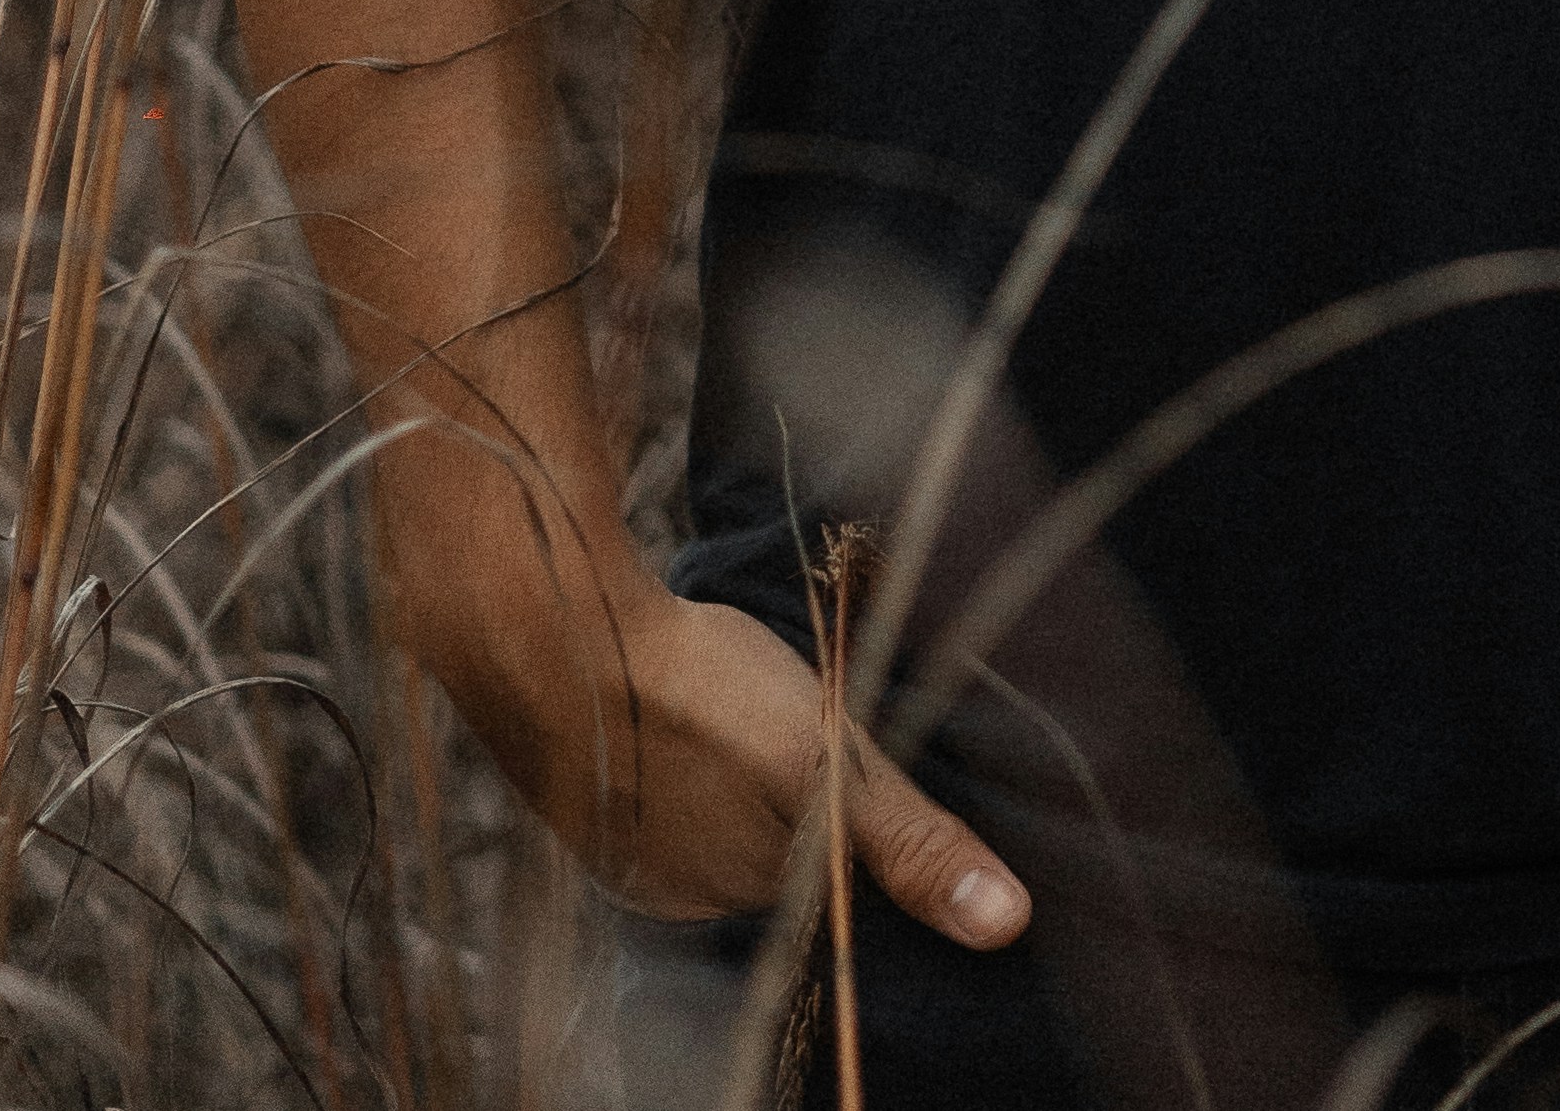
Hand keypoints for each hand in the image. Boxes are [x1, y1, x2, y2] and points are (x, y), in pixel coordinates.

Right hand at [422, 560, 1029, 949]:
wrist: (550, 633)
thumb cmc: (698, 695)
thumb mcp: (828, 763)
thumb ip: (909, 843)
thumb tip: (1010, 926)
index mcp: (740, 895)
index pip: (822, 870)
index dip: (845, 808)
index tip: (846, 750)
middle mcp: (675, 893)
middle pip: (767, 842)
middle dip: (788, 788)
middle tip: (789, 706)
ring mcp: (618, 844)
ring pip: (709, 807)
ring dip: (728, 761)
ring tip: (735, 693)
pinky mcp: (579, 791)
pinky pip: (653, 778)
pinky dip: (673, 743)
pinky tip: (677, 697)